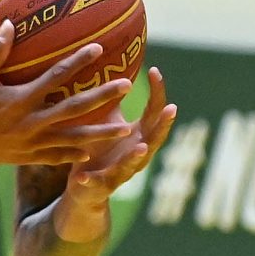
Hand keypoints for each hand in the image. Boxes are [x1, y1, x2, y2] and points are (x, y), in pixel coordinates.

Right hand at [0, 19, 132, 169]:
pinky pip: (53, 157)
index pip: (55, 77)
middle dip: (102, 97)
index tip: (99, 48)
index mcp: (19, 100)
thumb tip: (9, 23)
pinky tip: (89, 154)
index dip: (78, 61)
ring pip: (72, 139)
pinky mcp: (23, 157)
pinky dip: (72, 156)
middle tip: (126, 87)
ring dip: (100, 134)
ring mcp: (28, 143)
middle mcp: (29, 123)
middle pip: (74, 109)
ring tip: (125, 130)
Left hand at [54, 66, 176, 242]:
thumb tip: (111, 68)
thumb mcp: (105, 122)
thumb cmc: (98, 149)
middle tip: (171, 109)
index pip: (154, 112)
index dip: (157, 92)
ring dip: (137, 155)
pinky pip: (96, 183)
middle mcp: (135, 154)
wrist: (84, 187)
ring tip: (142, 146)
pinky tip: (82, 176)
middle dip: (163, 125)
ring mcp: (120, 172)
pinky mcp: (100, 187)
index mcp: (138, 136)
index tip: (155, 70)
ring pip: (132, 164)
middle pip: (154, 138)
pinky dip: (91, 180)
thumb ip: (111, 100)